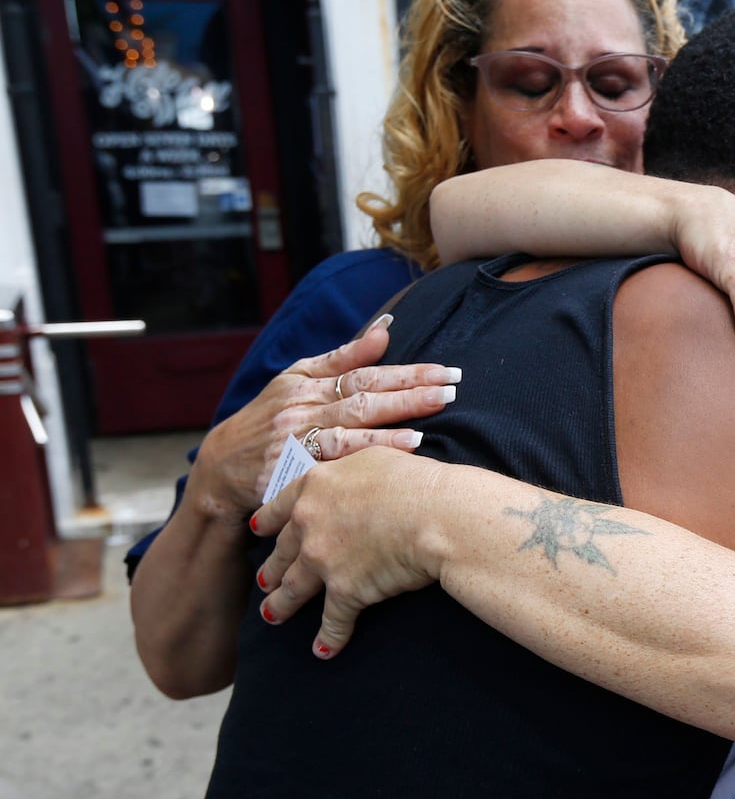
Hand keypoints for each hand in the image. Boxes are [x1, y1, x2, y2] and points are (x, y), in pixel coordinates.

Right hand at [187, 315, 461, 522]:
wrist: (220, 469)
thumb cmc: (270, 419)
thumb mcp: (297, 379)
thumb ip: (343, 357)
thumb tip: (385, 328)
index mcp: (306, 381)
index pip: (365, 372)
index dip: (407, 371)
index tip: (445, 370)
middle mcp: (301, 407)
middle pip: (363, 396)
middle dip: (411, 392)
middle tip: (451, 389)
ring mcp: (294, 438)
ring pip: (349, 427)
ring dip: (391, 424)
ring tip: (427, 420)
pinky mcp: (289, 470)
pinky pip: (334, 461)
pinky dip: (368, 454)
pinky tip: (399, 451)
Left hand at [252, 446, 445, 656]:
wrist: (435, 513)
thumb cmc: (415, 480)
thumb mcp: (375, 456)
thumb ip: (352, 466)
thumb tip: (357, 471)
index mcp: (315, 487)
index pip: (281, 506)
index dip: (268, 522)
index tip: (258, 531)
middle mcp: (309, 524)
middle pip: (282, 552)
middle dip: (271, 570)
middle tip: (263, 582)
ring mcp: (323, 560)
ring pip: (293, 588)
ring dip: (281, 606)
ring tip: (272, 617)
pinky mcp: (345, 591)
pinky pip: (333, 621)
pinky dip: (328, 639)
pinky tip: (323, 651)